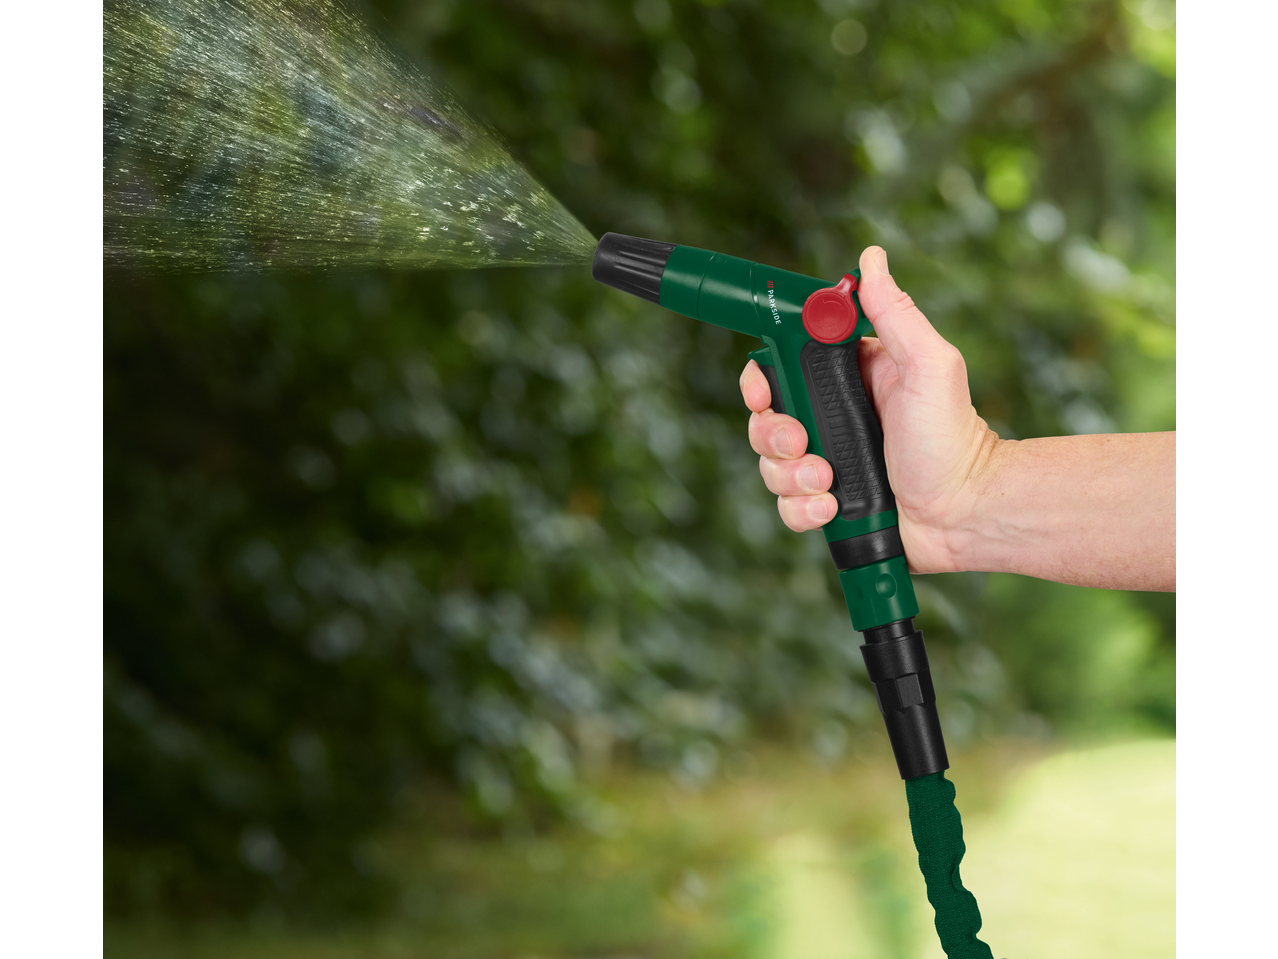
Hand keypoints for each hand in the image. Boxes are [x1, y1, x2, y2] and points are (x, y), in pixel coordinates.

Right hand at [740, 246, 995, 574]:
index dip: (762, 378)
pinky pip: (787, 506)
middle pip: (765, 417)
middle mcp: (832, 417)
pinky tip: (831, 508)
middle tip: (801, 444)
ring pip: (770, 465)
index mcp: (848, 378)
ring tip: (828, 483)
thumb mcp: (930, 366)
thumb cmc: (955, 439)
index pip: (782, 366)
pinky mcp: (826, 503)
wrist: (966, 514)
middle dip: (772, 434)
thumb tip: (871, 258)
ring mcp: (827, 461)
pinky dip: (801, 510)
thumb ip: (895, 313)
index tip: (765, 391)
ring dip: (790, 476)